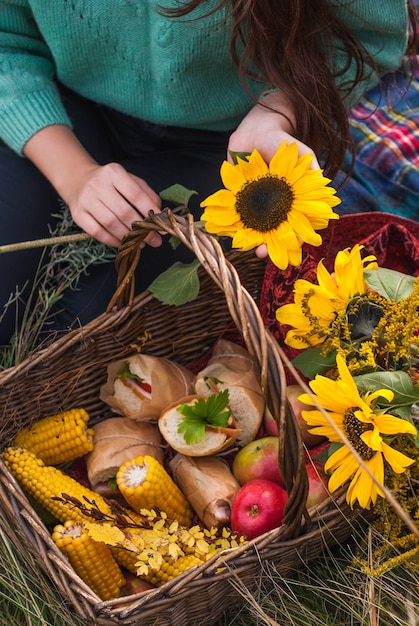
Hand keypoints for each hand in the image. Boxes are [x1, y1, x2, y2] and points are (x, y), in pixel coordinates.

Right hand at [64, 162, 161, 247]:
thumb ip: (147, 194)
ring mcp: (86, 200)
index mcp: (114, 173)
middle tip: (155, 240)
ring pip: (110, 224)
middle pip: (124, 211)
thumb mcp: (129, 180)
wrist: (78, 180)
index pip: (136, 194)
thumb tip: (160, 215)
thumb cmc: (110, 183)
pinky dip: (112, 241)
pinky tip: (123, 243)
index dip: (150, 211)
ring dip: (128, 237)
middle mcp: (98, 185)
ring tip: (141, 243)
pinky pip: (97, 232)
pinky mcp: (78, 215)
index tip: (162, 224)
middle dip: (142, 229)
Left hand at [227, 91, 319, 258]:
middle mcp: (273, 208)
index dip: (296, 239)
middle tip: (263, 254)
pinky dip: (231, 226)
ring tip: (248, 248)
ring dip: (250, 241)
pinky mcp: (236, 198)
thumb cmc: (283, 143)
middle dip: (270, 247)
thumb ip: (311, 168)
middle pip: (273, 233)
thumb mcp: (302, 153)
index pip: (296, 226)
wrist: (256, 130)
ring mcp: (254, 205)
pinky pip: (234, 216)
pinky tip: (230, 235)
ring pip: (253, 229)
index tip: (294, 246)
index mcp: (291, 202)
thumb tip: (324, 182)